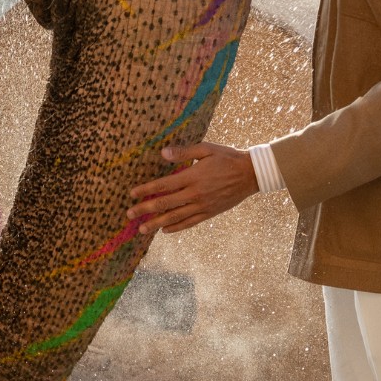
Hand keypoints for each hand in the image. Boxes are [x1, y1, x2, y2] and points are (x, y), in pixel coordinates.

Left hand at [128, 143, 257, 234]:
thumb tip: (163, 153)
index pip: (163, 185)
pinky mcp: (210, 213)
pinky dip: (176, 228)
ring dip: (156, 223)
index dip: (146, 190)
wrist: (251, 174)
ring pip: (175, 217)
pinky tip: (165, 231)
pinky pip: (190, 222)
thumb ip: (184, 152)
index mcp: (193, 177)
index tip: (132, 194)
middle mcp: (195, 194)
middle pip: (165, 204)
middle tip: (129, 214)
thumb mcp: (206, 149)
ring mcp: (203, 205)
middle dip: (145, 209)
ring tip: (142, 229)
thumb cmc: (227, 158)